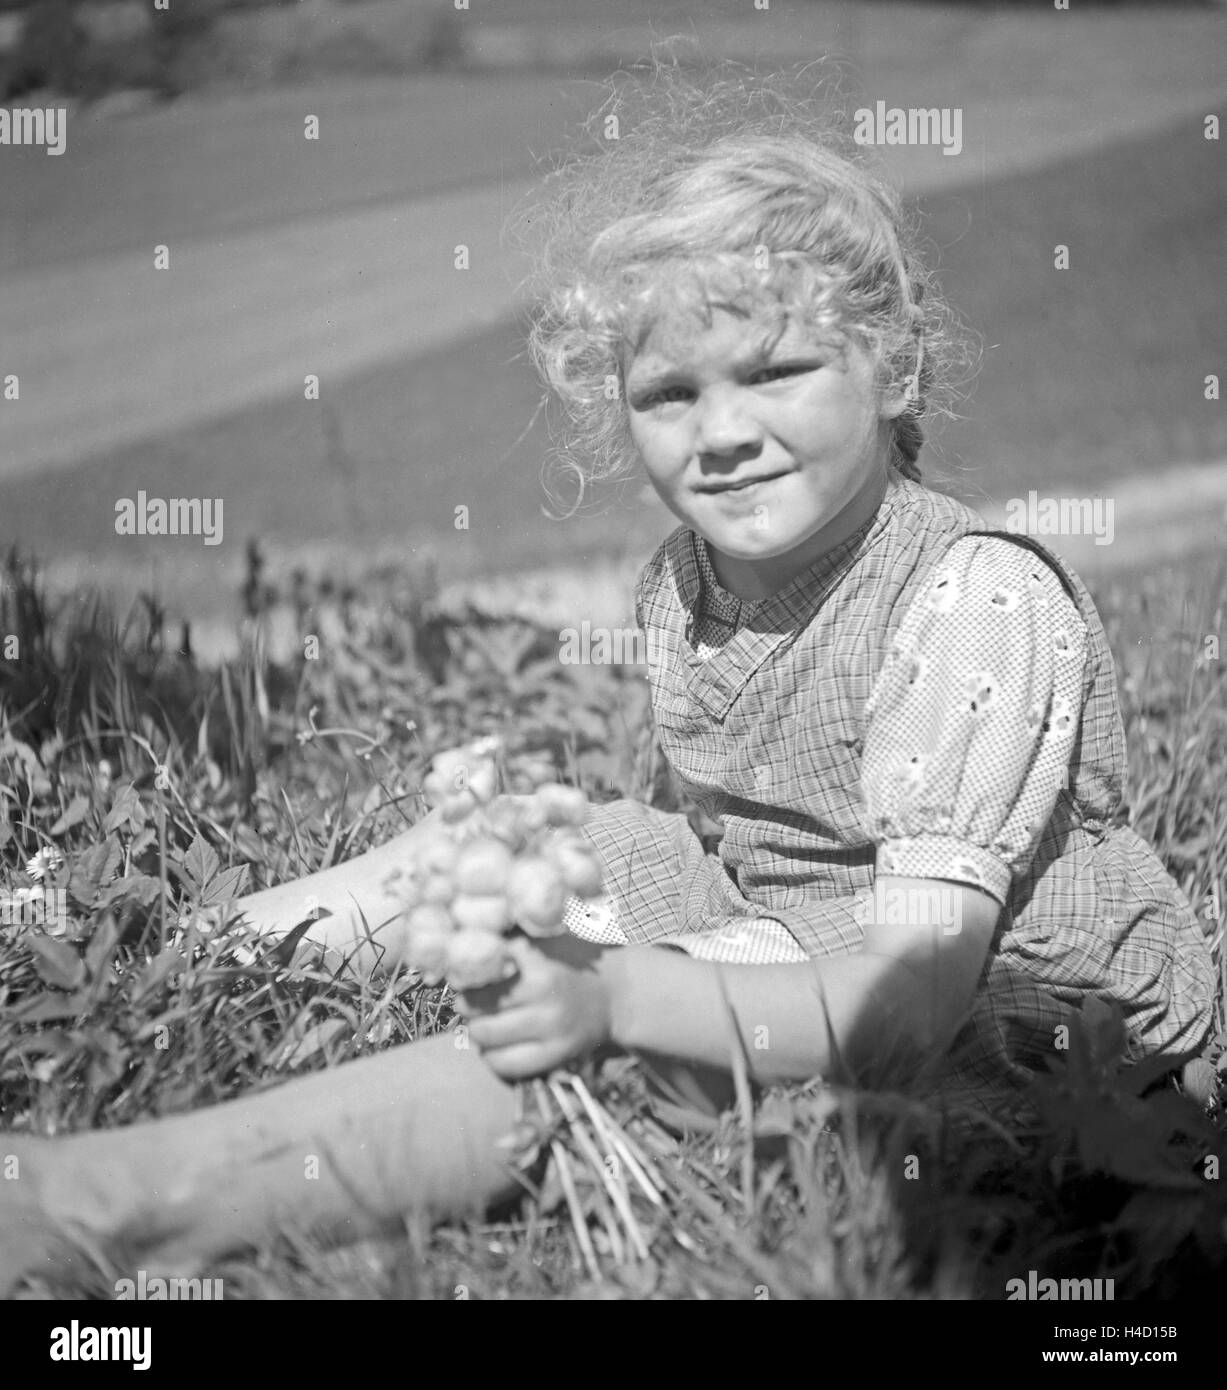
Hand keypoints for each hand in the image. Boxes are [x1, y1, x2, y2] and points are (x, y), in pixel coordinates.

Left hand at [455, 933, 618, 1080]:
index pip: (480, 974)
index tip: (466, 975)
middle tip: (471, 1002)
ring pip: (486, 1038)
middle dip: (468, 1005)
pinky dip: (492, 1056)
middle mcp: (545, 998)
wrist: (617, 994)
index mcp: (539, 965)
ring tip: (484, 1022)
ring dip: (477, 1031)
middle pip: (476, 1008)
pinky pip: (505, 1065)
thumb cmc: (573, 961)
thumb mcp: (545, 941)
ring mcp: (551, 1030)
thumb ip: (509, 942)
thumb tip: (463, 945)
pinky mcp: (556, 1056)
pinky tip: (498, 1045)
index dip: (466, 975)